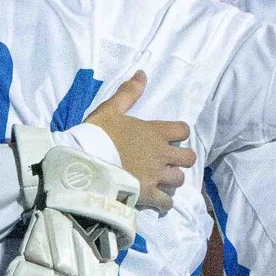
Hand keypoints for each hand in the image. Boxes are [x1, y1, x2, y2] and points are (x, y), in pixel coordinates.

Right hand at [75, 73, 193, 207]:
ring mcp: (156, 176)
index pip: (183, 130)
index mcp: (155, 132)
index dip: (179, 134)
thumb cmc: (97, 134)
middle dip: (182, 159)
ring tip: (161, 181)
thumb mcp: (110, 109)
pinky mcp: (148, 194)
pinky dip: (164, 201)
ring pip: (179, 180)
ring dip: (172, 180)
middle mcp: (161, 154)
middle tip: (168, 161)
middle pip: (189, 158)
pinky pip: (166, 201)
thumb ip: (128, 93)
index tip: (170, 138)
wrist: (85, 163)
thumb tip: (143, 73)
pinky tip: (157, 200)